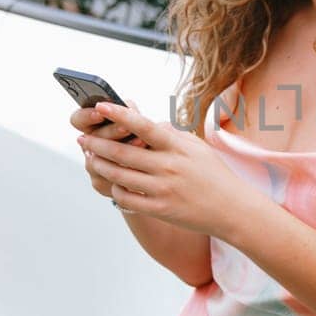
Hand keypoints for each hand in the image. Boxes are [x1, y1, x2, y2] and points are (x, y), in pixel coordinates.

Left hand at [75, 101, 259, 237]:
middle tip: (82, 138)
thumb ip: (172, 135)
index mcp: (177, 147)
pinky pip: (127, 199)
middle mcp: (169, 166)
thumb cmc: (215, 174)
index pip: (143, 126)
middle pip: (123, 152)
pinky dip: (115, 190)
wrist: (233, 209)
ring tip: (90, 158)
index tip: (100, 106)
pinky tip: (112, 183)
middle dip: (97, 144)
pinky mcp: (160, 210)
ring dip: (100, 165)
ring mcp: (163, 189)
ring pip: (120, 176)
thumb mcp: (198, 147)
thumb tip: (150, 124)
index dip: (119, 115)